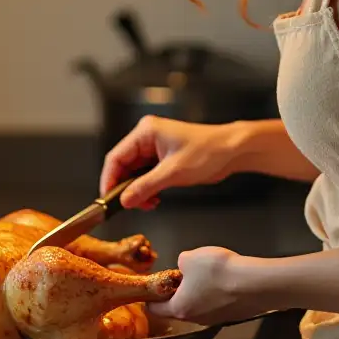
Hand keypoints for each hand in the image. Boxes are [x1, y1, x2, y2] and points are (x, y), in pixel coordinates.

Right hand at [100, 116, 240, 209]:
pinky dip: (147, 189)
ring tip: (146, 204)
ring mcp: (155, 148)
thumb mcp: (173, 173)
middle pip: (123, 165)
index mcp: (145, 132)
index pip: (116, 157)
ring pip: (134, 173)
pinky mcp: (163, 158)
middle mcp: (147, 137)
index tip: (107, 199)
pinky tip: (154, 199)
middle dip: (125, 188)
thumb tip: (124, 200)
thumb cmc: (207, 152)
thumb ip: (145, 187)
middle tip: (129, 206)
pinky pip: (146, 175)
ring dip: (137, 191)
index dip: (109, 179)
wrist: (232, 151)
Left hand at [146, 246, 266, 325]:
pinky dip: (217, 292)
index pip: (155, 310)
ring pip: (200, 305)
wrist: (255, 284)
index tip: (151, 287)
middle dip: (178, 290)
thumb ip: (181, 262)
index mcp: (179, 308)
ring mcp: (215, 319)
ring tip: (208, 273)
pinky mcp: (232, 315)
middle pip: (178, 307)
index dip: (150, 297)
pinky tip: (225, 279)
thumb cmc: (218, 272)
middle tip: (183, 273)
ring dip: (199, 291)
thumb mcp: (190, 257)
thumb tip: (184, 266)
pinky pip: (218, 303)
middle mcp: (196, 319)